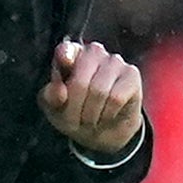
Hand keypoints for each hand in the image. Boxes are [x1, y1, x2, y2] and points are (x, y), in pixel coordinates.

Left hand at [40, 38, 143, 154]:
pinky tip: (107, 115)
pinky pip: (116, 98)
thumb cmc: (74, 113)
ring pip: (99, 92)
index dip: (64, 56)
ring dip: (92, 115)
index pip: (65, 51)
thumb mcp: (54, 108)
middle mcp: (93, 52)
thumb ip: (51, 97)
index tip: (65, 60)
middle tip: (76, 120)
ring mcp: (114, 61)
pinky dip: (108, 114)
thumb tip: (60, 92)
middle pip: (80, 82)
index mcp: (70, 54)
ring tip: (90, 120)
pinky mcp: (132, 74)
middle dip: (76, 108)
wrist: (102, 131)